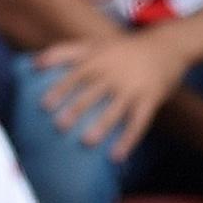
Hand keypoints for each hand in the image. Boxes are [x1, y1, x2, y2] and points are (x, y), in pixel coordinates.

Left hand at [37, 30, 185, 160]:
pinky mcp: (150, 99)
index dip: (61, 89)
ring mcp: (133, 87)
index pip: (76, 74)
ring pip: (116, 109)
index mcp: (99, 61)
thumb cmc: (121, 49)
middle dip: (77, 109)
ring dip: (102, 126)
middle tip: (59, 126)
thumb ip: (65, 52)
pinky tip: (116, 157)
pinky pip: (139, 122)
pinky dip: (128, 140)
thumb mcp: (95, 44)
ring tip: (87, 142)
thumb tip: (34, 63)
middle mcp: (115, 74)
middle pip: (93, 93)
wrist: (169, 45)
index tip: (44, 105)